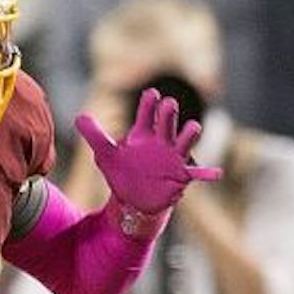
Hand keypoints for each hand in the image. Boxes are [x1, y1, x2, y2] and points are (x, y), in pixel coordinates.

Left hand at [74, 88, 222, 222]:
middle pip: (168, 120)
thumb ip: (94, 135)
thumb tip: (79, 116)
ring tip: (193, 127)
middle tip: (168, 105)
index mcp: (143, 134)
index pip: (148, 112)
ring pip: (186, 139)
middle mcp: (161, 140)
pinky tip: (215, 173)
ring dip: (190, 133)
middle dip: (169, 112)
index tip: (151, 94)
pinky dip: (207, 172)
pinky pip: (198, 172)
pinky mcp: (181, 175)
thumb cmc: (123, 172)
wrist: (135, 199)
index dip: (150, 102)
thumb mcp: (105, 155)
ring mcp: (173, 157)